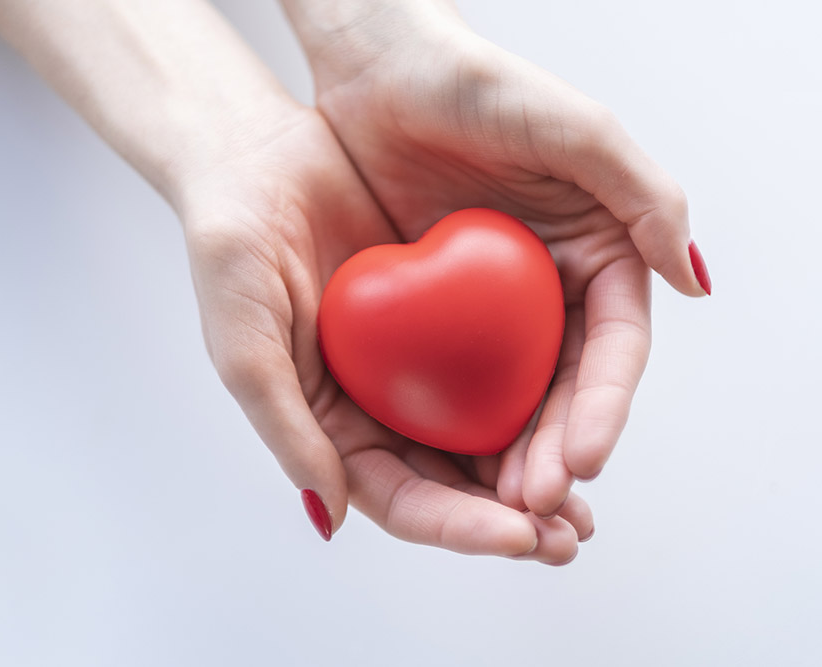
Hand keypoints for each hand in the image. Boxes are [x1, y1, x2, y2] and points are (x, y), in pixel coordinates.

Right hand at [183, 100, 592, 562]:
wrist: (261, 151)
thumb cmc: (234, 246)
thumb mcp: (246, 340)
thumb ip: (286, 427)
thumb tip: (335, 514)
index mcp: (334, 424)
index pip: (400, 497)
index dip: (457, 526)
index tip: (515, 535)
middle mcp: (382, 401)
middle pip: (455, 482)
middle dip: (512, 519)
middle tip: (569, 537)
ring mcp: (421, 357)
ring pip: (490, 433)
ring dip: (540, 469)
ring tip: (585, 499)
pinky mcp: (455, 306)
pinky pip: (509, 357)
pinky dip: (546, 393)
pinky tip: (587, 412)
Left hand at [282, 0, 711, 518]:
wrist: (383, 71)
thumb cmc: (480, 86)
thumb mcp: (574, 131)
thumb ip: (644, 197)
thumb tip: (693, 283)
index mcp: (598, 256)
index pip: (612, 351)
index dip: (602, 412)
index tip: (582, 462)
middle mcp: (551, 291)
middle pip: (565, 392)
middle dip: (556, 455)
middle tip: (535, 510)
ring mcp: (494, 309)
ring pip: (511, 403)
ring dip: (511, 463)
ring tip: (500, 515)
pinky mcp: (437, 316)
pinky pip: (449, 385)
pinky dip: (454, 433)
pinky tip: (447, 476)